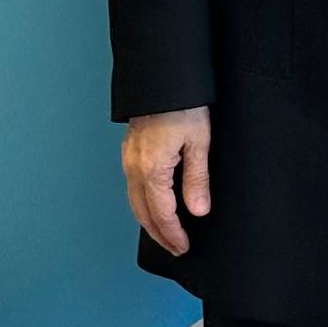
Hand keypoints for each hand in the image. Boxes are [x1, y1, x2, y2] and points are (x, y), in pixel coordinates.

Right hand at [123, 106, 211, 254]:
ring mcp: (128, 159)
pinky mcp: (129, 151)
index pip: (162, 213)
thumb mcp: (199, 142)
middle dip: (159, 234)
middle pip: (142, 213)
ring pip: (134, 201)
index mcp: (152, 169)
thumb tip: (198, 212)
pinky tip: (154, 206)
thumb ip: (197, 179)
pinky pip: (132, 187)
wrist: (162, 78)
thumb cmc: (184, 105)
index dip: (173, 234)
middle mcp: (133, 168)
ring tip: (166, 234)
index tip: (183, 247)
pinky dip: (142, 204)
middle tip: (175, 248)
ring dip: (148, 221)